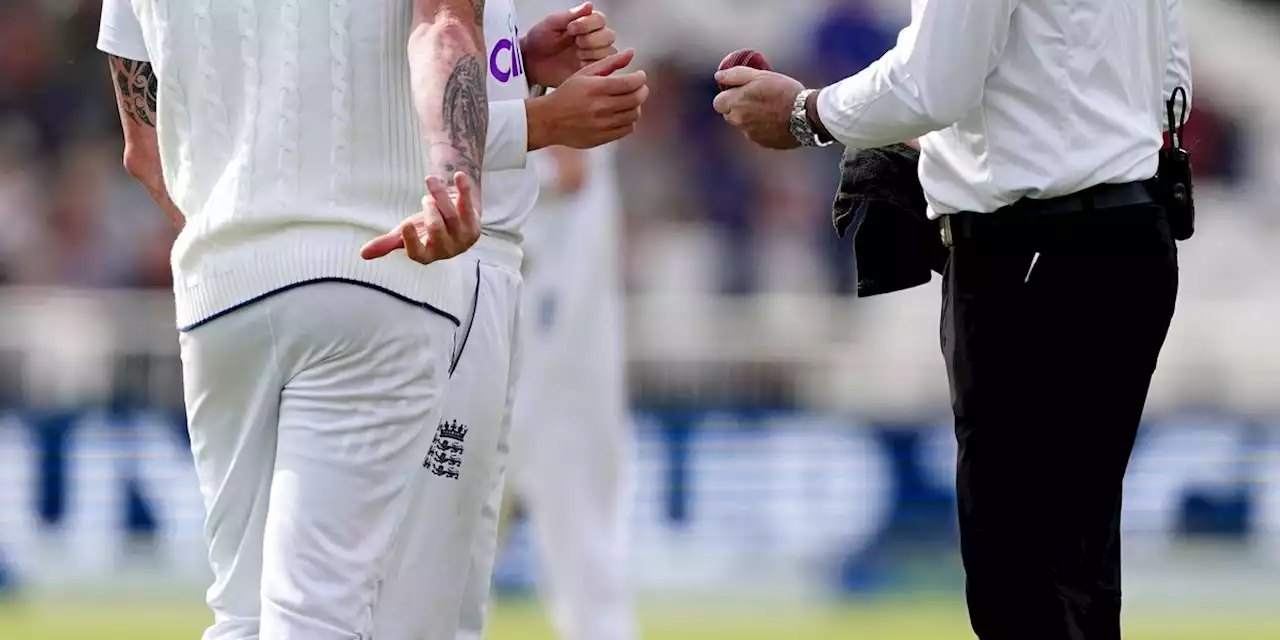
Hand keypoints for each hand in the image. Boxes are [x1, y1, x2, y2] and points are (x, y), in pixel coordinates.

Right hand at [360, 173, 481, 263]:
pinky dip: (463, 189)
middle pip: (436, 228)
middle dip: (429, 208)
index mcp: (427, 254)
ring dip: (439, 194)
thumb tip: (362, 254)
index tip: (405, 223)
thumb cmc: (427, 228)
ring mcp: (463, 239)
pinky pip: (469, 205)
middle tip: (426, 199)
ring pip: (452, 215)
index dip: (412, 239)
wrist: (456, 220)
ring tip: (431, 182)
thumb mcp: (406, 235)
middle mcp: (446, 251)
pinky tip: (458, 175)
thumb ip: (387, 244)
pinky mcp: (475, 224)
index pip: (417, 252)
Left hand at [522, 2, 616, 87]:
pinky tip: (579, 64)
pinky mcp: (590, 70)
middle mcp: (592, 39)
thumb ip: (571, 15)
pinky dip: (592, 65)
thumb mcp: (552, 23)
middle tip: (575, 43)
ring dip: (592, 53)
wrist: (530, 62)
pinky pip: (604, 69)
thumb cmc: (539, 41)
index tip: (571, 28)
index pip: (600, 20)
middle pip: (609, 36)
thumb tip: (589, 5)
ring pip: (609, 52)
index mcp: (584, 24)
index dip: (588, 24)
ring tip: (577, 55)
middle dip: (591, 39)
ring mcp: (592, 55)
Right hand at [527, 48, 648, 149]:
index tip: (640, 76)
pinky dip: (629, 121)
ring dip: (636, 106)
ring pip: (634, 114)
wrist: (549, 120)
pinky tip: (621, 115)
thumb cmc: (565, 96)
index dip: (641, 78)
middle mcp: (602, 107)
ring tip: (628, 101)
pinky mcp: (604, 137)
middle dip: (642, 91)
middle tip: (638, 88)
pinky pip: (627, 129)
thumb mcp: (585, 73)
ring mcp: (604, 124)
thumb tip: (630, 53)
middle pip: (637, 99)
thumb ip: (610, 62)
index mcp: (597, 88)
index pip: (632, 82)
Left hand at [712, 67, 805, 149]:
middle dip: (738, 107)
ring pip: (744, 125)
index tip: (739, 92)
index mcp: (736, 103)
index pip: (718, 103)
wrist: (805, 114)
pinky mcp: (762, 143)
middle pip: (729, 115)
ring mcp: (750, 134)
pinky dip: (762, 128)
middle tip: (756, 99)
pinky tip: (776, 120)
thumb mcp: (760, 76)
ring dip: (751, 118)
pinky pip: (757, 134)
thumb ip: (735, 75)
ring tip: (770, 109)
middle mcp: (739, 121)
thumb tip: (718, 76)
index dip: (727, 96)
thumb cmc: (783, 91)